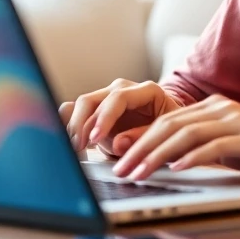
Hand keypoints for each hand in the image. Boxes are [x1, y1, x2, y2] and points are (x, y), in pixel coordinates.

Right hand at [59, 79, 183, 156]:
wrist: (167, 127)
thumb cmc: (169, 130)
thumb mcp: (165, 135)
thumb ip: (142, 138)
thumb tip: (118, 143)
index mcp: (146, 91)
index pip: (118, 98)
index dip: (104, 118)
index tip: (95, 138)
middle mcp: (124, 90)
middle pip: (92, 99)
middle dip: (81, 124)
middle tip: (78, 147)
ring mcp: (108, 97)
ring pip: (80, 105)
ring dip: (73, 127)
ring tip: (74, 148)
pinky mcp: (97, 108)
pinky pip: (76, 110)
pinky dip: (70, 125)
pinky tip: (71, 142)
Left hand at [111, 94, 239, 181]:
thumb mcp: (228, 148)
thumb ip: (200, 148)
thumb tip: (167, 163)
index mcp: (212, 107)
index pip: (166, 121)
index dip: (138, 139)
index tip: (118, 159)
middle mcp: (220, 108)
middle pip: (169, 125)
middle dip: (139, 148)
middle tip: (120, 170)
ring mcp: (235, 120)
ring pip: (185, 134)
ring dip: (157, 156)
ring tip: (139, 174)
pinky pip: (214, 145)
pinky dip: (192, 158)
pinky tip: (176, 170)